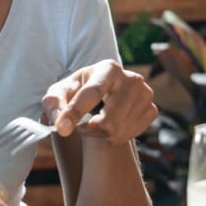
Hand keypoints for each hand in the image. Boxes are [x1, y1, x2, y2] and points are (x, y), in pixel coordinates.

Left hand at [42, 60, 156, 145]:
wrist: (101, 95)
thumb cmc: (77, 92)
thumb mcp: (59, 93)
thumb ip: (54, 105)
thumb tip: (61, 125)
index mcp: (108, 68)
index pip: (92, 93)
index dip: (75, 112)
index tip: (61, 129)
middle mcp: (131, 79)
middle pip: (108, 120)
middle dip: (88, 129)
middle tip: (80, 126)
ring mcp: (145, 94)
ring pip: (117, 131)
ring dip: (99, 134)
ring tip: (94, 122)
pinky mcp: (152, 110)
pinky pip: (128, 136)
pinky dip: (114, 137)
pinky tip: (110, 124)